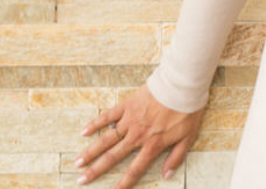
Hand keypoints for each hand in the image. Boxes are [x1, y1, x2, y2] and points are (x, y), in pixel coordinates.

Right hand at [76, 84, 202, 186]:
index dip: (124, 183)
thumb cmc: (187, 111)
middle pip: (113, 157)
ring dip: (91, 151)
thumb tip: (166, 175)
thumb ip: (176, 157)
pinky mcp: (127, 106)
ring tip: (77, 162)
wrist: (181, 86)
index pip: (135, 169)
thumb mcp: (188, 137)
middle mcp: (137, 136)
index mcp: (152, 145)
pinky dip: (95, 124)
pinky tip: (83, 132)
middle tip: (81, 180)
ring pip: (106, 139)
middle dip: (96, 170)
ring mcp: (130, 121)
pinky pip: (108, 116)